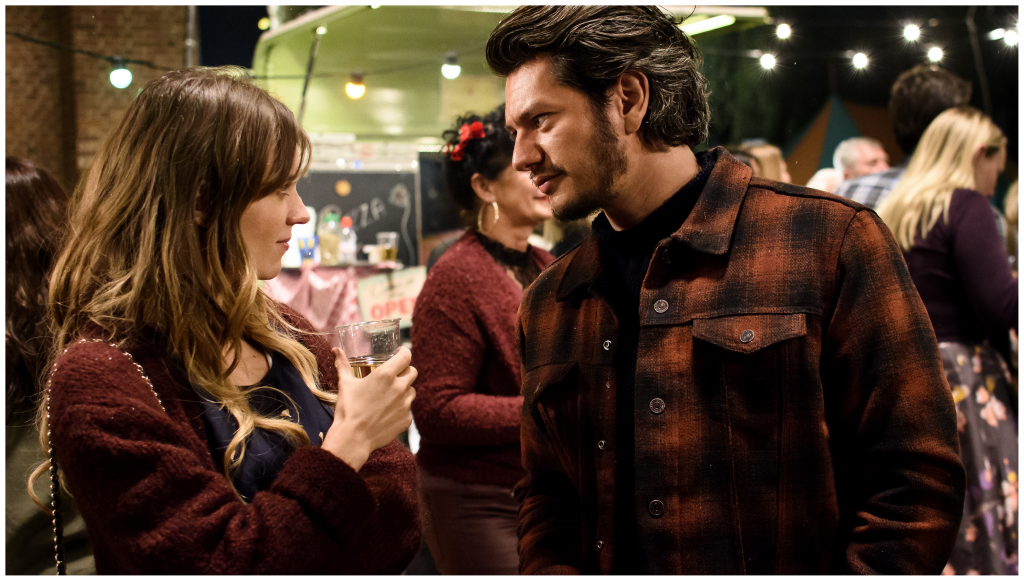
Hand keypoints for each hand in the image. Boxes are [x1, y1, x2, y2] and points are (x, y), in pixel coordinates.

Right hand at [321, 346, 415, 470]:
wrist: (353, 438)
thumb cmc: (348, 409)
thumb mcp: (345, 384)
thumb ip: (342, 365)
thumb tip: (336, 350)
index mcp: (385, 375)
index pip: (406, 356)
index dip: (404, 352)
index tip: (400, 353)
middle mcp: (399, 387)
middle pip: (413, 372)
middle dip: (405, 371)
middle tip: (394, 375)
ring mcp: (405, 404)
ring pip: (412, 391)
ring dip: (404, 390)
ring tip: (389, 396)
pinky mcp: (406, 419)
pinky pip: (407, 410)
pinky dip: (400, 409)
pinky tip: (387, 413)